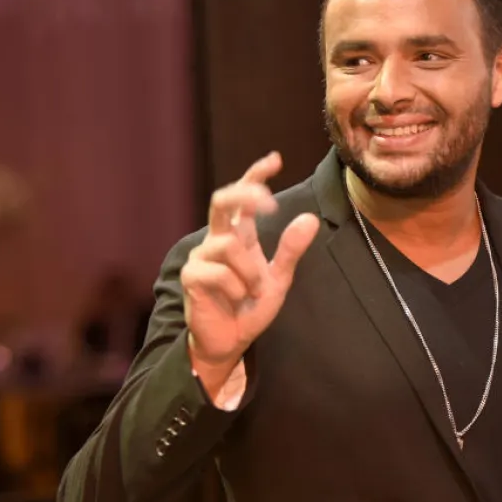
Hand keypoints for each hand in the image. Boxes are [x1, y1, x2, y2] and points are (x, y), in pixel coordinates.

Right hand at [183, 152, 319, 382]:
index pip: (243, 198)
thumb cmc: (251, 307)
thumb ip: (291, 249)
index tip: (275, 160)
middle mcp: (217, 240)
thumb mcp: (279, 278)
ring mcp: (201, 257)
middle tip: (270, 203)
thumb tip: (310, 218)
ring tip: (251, 291)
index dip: (255, 176)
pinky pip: (219, 273)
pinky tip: (234, 299)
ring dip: (249, 271)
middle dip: (244, 194)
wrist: (230, 341)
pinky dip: (235, 287)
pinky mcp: (191, 277)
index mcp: (239, 237)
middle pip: (222, 201)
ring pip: (229, 246)